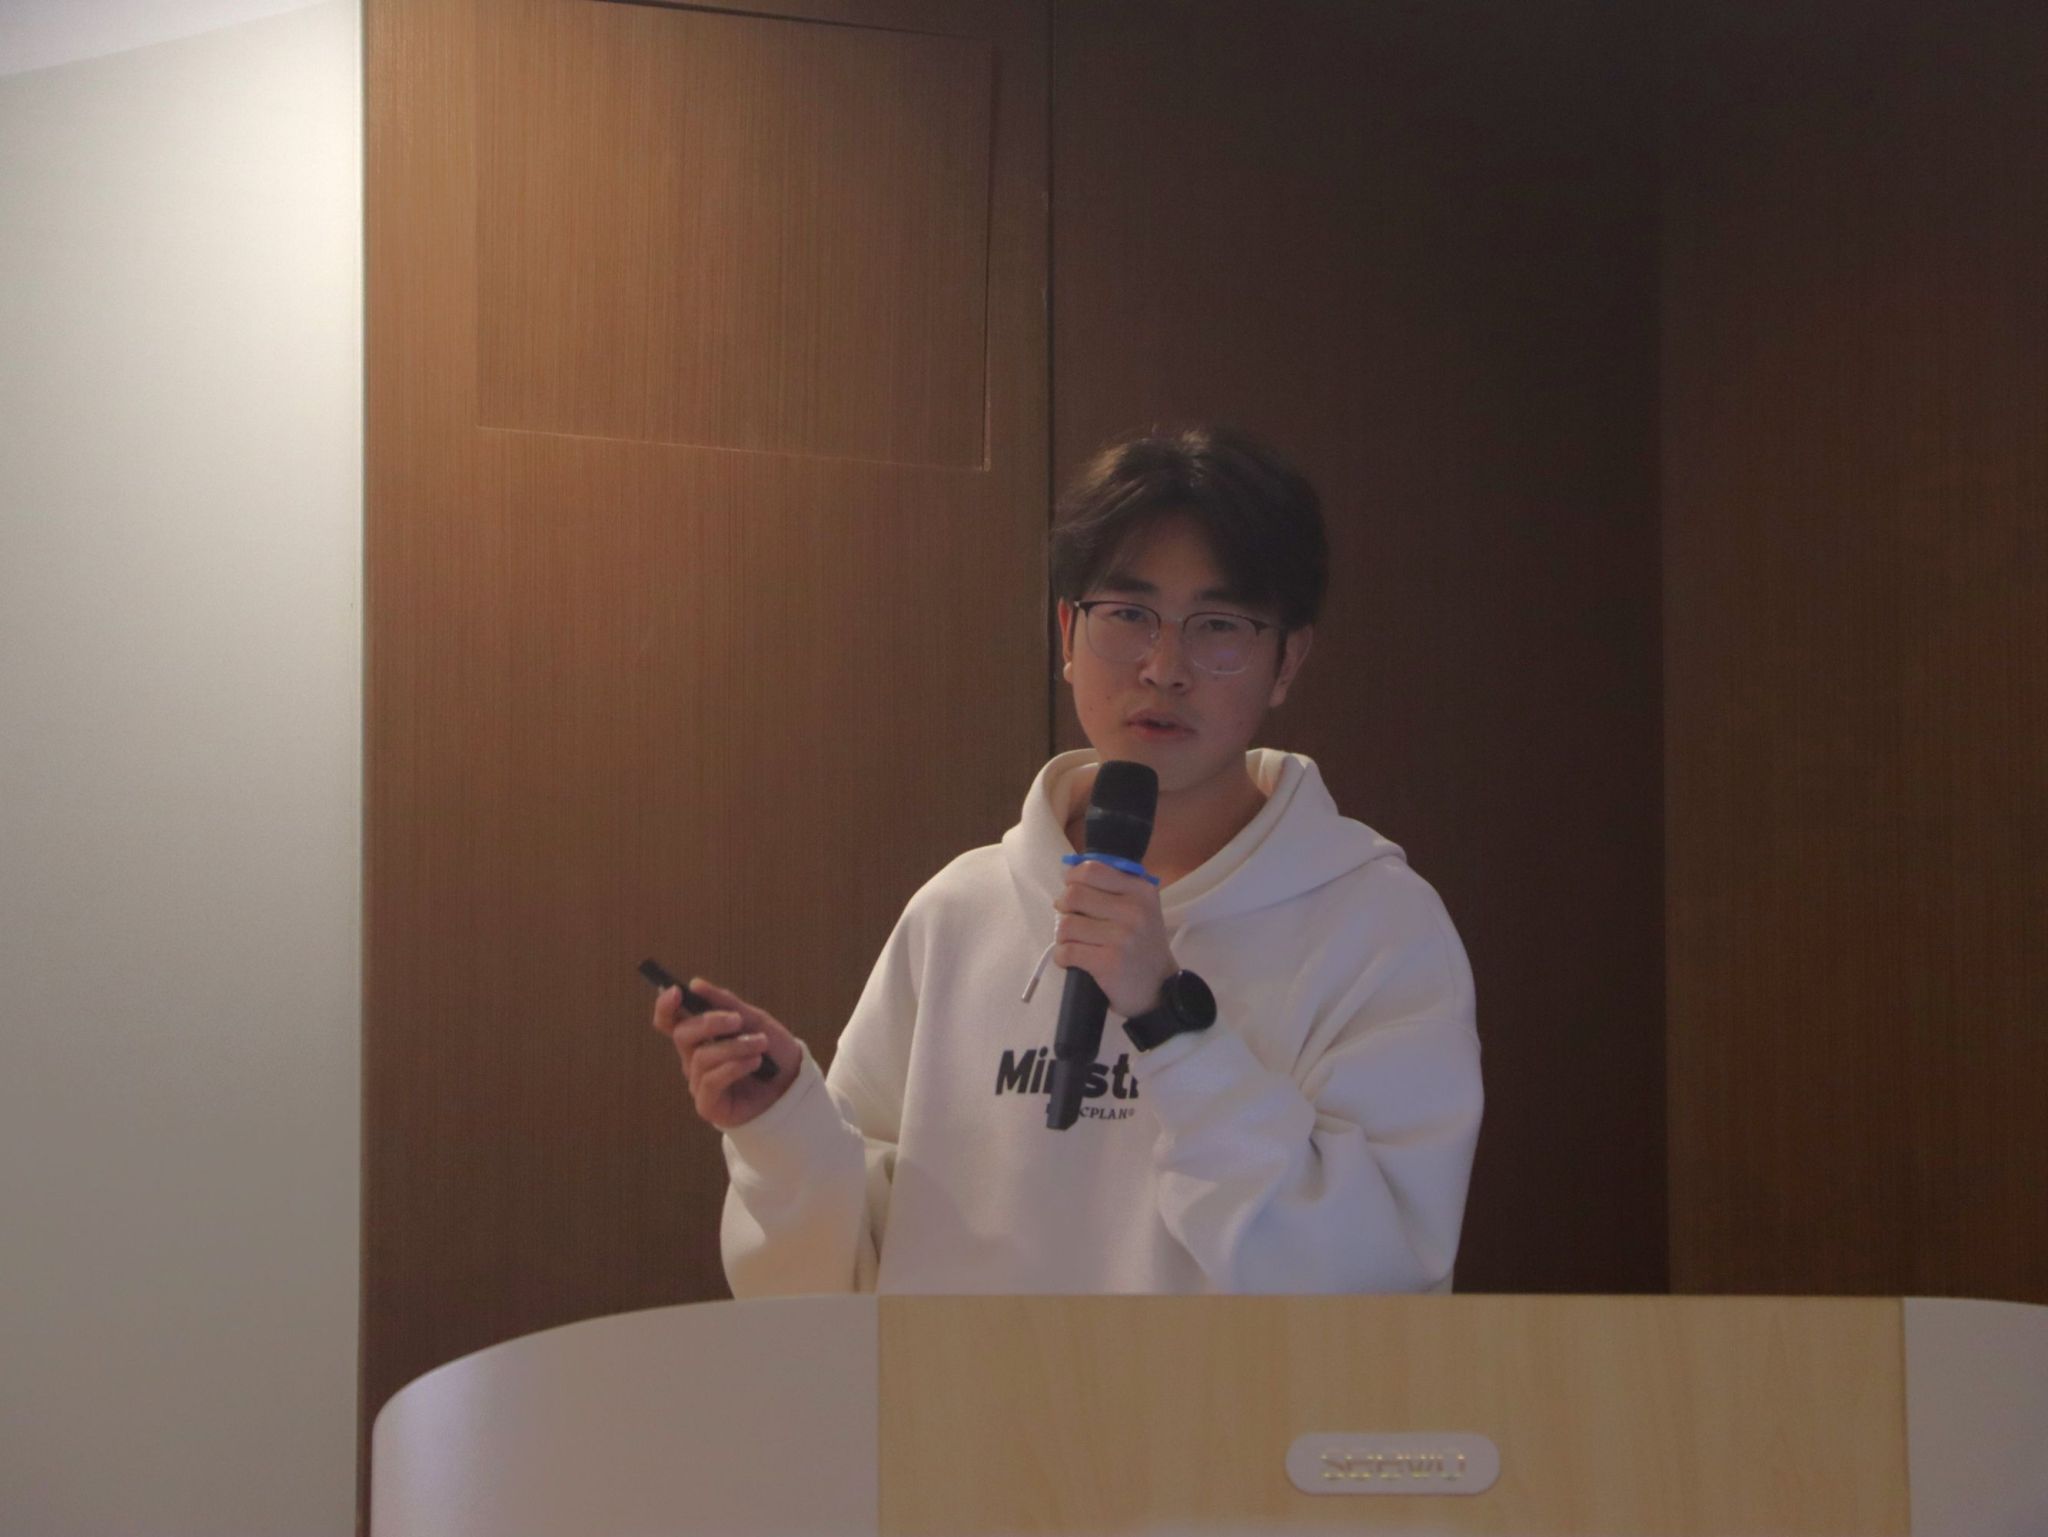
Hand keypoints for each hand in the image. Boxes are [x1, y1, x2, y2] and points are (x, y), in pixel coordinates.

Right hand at [653, 979, 801, 1130]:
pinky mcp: (708, 1105)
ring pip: (701, 1057)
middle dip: (709, 1023)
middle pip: (682, 1035)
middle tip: (738, 1020)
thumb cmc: (772, 1051)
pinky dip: (735, 1066)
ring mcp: (699, 1082)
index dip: (666, 1006)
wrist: (794, 1084)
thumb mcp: (754, 1021)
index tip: (676, 991)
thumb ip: (726, 1004)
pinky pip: (710, 1080)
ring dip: (735, 1047)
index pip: (670, 1021)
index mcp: (700, 1036)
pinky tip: (755, 1062)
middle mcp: (694, 1058)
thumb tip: (695, 984)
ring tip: (761, 1044)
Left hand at [1051, 859, 1176, 1018]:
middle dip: (1064, 909)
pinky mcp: (1108, 962)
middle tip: (1073, 921)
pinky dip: (1062, 957)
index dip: (1072, 878)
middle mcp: (1134, 910)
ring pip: (1065, 924)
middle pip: (1073, 895)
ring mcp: (1121, 937)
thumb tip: (1069, 877)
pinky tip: (1073, 960)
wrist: (1160, 990)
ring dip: (1062, 936)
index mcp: (1142, 891)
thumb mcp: (1141, 909)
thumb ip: (1113, 888)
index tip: (1072, 890)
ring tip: (1075, 943)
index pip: (1092, 870)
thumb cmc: (1143, 946)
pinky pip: (1066, 951)